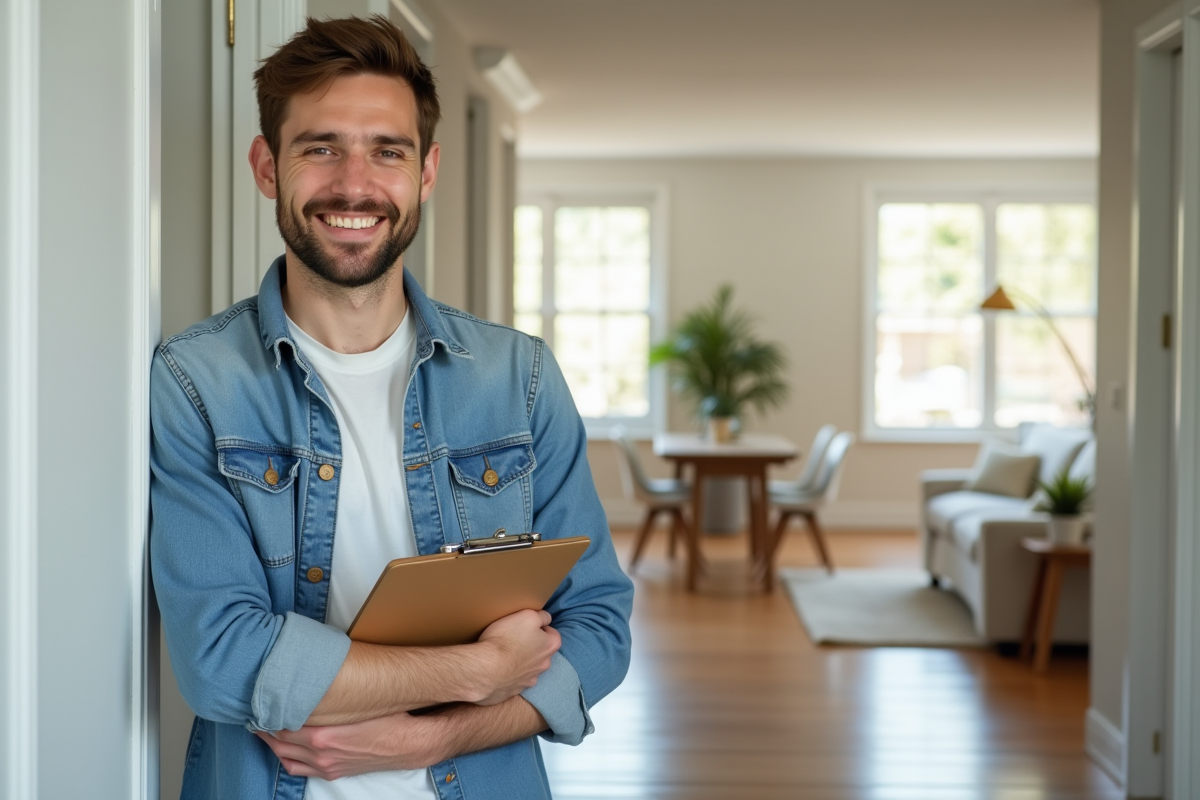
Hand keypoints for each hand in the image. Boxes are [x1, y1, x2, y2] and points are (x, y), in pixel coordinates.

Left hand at [256, 712, 440, 779]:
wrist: (407, 743)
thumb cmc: (386, 718)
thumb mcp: (357, 702)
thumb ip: (332, 696)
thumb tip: (313, 677)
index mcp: (323, 735)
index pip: (283, 726)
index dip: (268, 716)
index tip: (259, 704)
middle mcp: (320, 753)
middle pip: (280, 743)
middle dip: (265, 730)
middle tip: (256, 715)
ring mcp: (326, 765)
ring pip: (286, 758)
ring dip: (273, 746)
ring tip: (265, 731)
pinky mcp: (333, 772)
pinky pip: (300, 770)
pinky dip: (287, 759)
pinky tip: (284, 750)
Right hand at [470, 609, 560, 704]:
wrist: (486, 670)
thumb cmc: (506, 639)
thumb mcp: (527, 616)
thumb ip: (541, 616)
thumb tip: (546, 619)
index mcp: (550, 646)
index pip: (552, 633)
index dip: (540, 627)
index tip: (526, 625)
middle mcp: (544, 665)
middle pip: (542, 651)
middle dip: (532, 645)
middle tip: (515, 638)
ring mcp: (530, 679)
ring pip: (530, 667)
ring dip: (522, 661)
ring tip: (505, 654)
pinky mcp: (514, 690)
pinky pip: (515, 680)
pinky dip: (510, 674)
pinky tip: (499, 669)